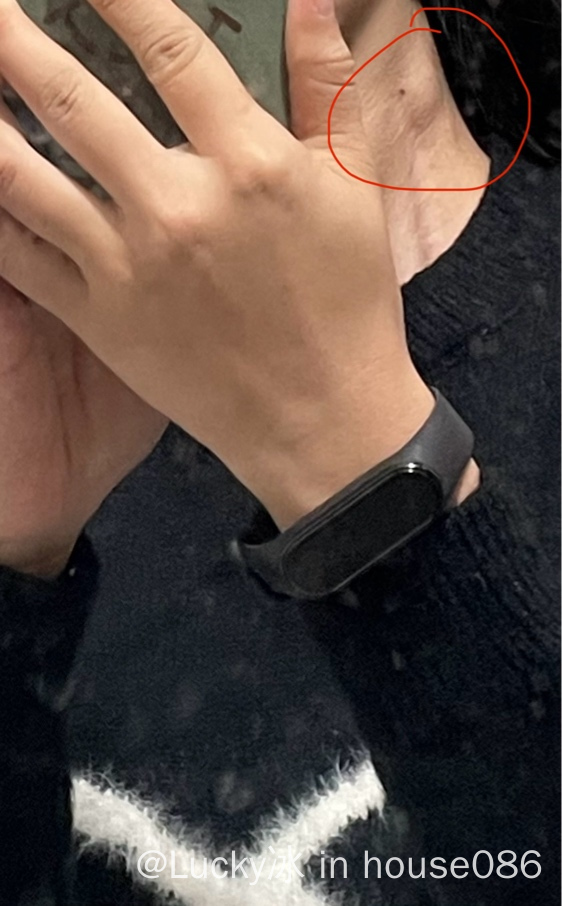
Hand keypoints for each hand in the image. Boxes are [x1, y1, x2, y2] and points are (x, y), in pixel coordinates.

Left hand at [0, 0, 472, 528]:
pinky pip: (22, 256)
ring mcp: (130, 266)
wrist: (322, 417)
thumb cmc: (349, 304)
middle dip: (14, 40)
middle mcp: (178, 206)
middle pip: (70, 99)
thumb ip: (327, 89)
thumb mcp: (357, 190)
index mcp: (249, 165)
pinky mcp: (102, 320)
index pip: (168, 49)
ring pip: (23, 175)